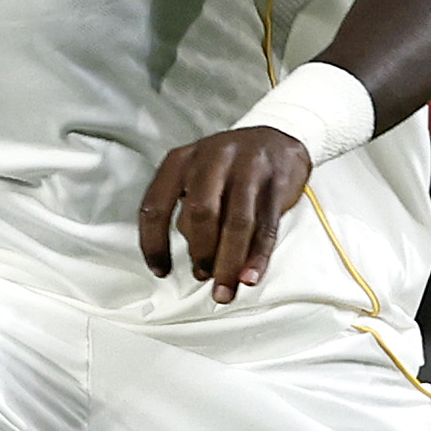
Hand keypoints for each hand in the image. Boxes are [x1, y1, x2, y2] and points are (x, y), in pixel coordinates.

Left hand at [139, 125, 317, 303]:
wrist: (277, 139)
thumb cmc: (229, 168)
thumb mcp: (199, 178)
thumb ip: (190, 213)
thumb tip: (197, 263)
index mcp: (181, 160)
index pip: (156, 205)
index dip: (154, 243)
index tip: (161, 271)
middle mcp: (212, 159)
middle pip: (201, 213)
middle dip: (201, 253)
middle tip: (204, 277)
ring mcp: (247, 167)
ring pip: (236, 222)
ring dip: (229, 263)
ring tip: (226, 291)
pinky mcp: (276, 180)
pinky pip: (266, 225)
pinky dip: (257, 256)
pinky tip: (250, 277)